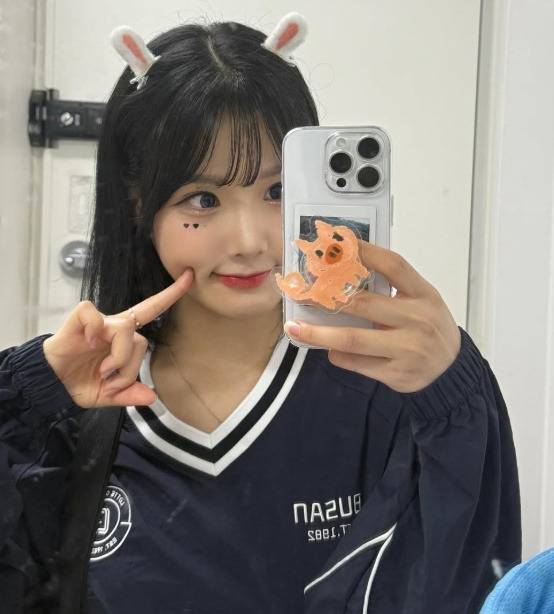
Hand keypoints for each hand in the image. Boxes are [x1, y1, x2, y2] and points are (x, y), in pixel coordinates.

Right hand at [43, 269, 193, 407]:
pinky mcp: (80, 319)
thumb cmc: (78, 382)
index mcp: (123, 339)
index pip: (152, 311)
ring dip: (117, 359)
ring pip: (126, 329)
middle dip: (129, 369)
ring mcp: (98, 322)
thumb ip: (129, 395)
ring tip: (101, 372)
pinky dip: (94, 332)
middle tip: (111, 383)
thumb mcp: (108, 395)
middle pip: (141, 339)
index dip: (170, 295)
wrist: (50, 383)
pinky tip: (86, 345)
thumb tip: (151, 397)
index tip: (190, 276)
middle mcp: (114, 327)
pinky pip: (95, 316)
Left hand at [284, 242, 461, 392]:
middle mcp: (418, 320)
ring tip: (295, 328)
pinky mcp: (397, 374)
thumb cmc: (427, 327)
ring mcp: (408, 349)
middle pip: (363, 303)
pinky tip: (328, 348)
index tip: (335, 247)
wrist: (450, 370)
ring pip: (352, 338)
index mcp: (424, 294)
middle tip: (300, 293)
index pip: (394, 265)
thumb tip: (342, 273)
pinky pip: (356, 362)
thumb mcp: (421, 301)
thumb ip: (391, 289)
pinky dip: (337, 354)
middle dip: (325, 298)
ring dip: (318, 333)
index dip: (364, 252)